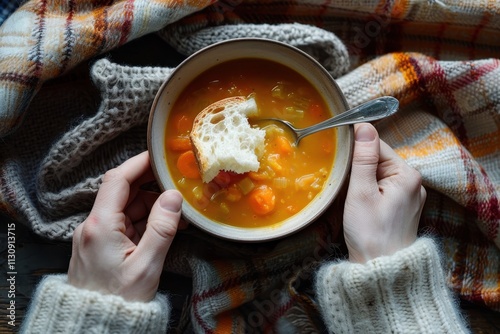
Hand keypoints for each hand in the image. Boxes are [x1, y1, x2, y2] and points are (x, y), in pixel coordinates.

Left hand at [68, 151, 182, 300]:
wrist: (94, 327)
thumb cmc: (119, 302)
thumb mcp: (147, 266)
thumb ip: (162, 228)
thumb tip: (174, 197)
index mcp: (100, 226)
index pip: (118, 180)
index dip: (140, 164)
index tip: (159, 157)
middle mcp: (93, 227)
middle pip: (123, 194)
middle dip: (152, 189)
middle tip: (178, 188)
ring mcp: (95, 237)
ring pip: (126, 210)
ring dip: (151, 208)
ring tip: (177, 217)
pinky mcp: (100, 247)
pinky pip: (124, 226)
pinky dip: (144, 223)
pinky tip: (163, 229)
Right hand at [343, 123, 425, 262]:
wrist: (382, 271)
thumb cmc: (370, 233)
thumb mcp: (361, 192)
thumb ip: (363, 158)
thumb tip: (363, 126)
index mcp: (407, 175)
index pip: (377, 147)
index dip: (355, 149)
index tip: (336, 153)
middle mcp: (413, 184)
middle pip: (378, 161)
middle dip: (357, 167)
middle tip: (340, 182)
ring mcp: (409, 198)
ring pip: (378, 176)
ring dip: (360, 180)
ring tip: (346, 194)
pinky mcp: (401, 210)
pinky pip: (381, 190)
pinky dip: (367, 192)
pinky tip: (356, 203)